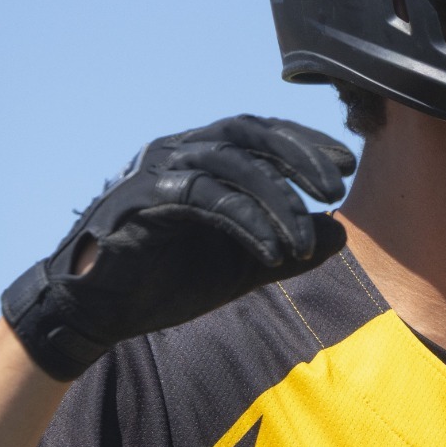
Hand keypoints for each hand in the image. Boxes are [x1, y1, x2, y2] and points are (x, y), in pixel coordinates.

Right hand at [0, 115, 355, 379]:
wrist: (100, 313)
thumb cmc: (168, 281)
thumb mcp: (243, 267)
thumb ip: (291, 250)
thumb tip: (343, 233)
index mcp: (202, 156)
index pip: (263, 133)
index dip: (307, 143)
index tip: (345, 166)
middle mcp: (178, 150)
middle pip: (250, 133)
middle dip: (299, 156)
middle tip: (336, 188)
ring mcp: (156, 170)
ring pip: (231, 163)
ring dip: (277, 199)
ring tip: (304, 239)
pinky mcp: (141, 198)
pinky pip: (204, 196)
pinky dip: (246, 221)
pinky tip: (274, 254)